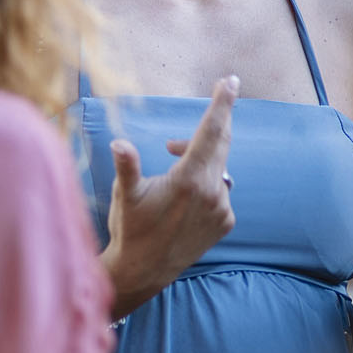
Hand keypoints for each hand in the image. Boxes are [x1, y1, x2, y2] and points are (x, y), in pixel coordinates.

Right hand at [102, 76, 238, 316]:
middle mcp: (212, 192)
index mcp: (189, 179)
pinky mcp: (226, 222)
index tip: (232, 81)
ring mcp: (222, 208)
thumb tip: (119, 144)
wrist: (144, 271)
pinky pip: (220, 190)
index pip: (211, 131)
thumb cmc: (131, 228)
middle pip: (221, 142)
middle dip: (218, 118)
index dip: (222, 104)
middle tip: (221, 92)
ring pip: (218, 167)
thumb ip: (127, 166)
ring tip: (172, 156)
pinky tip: (184, 195)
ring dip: (201, 157)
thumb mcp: (125, 195)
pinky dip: (206, 183)